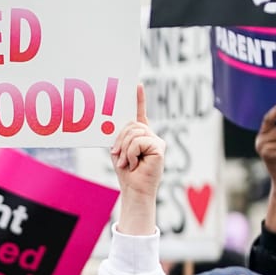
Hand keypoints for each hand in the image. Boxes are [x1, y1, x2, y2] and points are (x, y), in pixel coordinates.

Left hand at [110, 87, 165, 232]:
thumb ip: (121, 136)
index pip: (140, 114)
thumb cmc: (126, 172)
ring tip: (127, 162)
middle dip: (120, 140)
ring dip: (125, 150)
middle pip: (132, 125)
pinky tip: (135, 164)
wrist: (134, 189)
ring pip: (134, 133)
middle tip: (118, 156)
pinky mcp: (159, 148)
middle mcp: (151, 136)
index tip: (136, 85)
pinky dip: (131, 154)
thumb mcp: (119, 149)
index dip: (139, 99)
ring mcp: (157, 141)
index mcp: (141, 135)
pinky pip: (139, 142)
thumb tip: (116, 122)